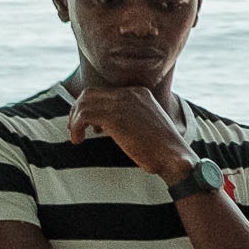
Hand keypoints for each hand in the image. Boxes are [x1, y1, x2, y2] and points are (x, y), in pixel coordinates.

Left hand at [67, 84, 195, 182]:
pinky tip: (78, 140)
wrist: (173, 157)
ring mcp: (122, 103)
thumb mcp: (147, 124)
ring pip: (83, 103)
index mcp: (139, 92)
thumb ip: (129, 117)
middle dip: (77, 110)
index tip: (88, 125)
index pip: (103, 92)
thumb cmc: (162, 149)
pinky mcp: (114, 117)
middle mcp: (130, 93)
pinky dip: (75, 128)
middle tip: (75, 128)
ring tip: (76, 137)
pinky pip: (83, 116)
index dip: (90, 107)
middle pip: (89, 93)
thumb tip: (105, 123)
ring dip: (74, 121)